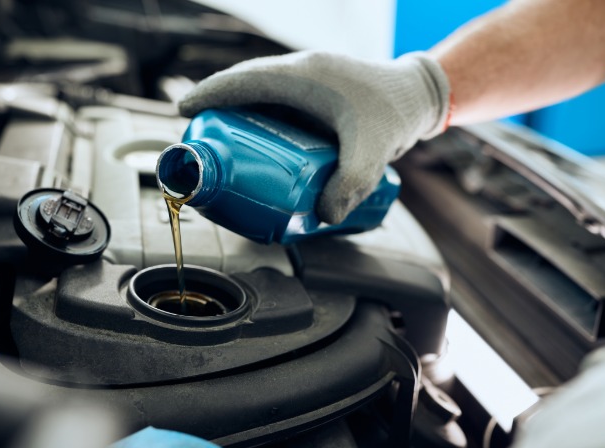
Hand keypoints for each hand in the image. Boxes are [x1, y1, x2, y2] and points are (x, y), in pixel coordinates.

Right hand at [179, 51, 450, 223]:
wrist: (418, 94)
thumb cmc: (394, 111)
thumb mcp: (373, 151)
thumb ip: (351, 183)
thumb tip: (324, 215)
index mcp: (303, 77)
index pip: (244, 82)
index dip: (211, 95)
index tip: (186, 111)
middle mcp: (299, 73)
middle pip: (243, 87)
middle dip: (217, 110)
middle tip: (199, 139)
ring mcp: (305, 81)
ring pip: (257, 94)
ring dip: (236, 114)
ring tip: (221, 146)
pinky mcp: (312, 93)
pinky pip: (274, 102)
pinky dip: (258, 119)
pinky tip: (257, 145)